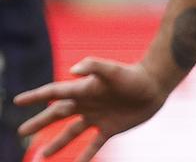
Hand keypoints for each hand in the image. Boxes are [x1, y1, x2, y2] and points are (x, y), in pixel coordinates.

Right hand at [14, 58, 167, 161]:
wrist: (155, 85)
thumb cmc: (133, 75)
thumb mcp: (113, 70)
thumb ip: (94, 66)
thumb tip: (73, 70)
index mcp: (83, 89)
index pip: (54, 93)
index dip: (36, 96)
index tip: (18, 101)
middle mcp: (87, 103)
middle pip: (57, 114)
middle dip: (39, 122)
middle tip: (21, 131)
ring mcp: (97, 117)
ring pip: (71, 133)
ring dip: (56, 143)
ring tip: (42, 155)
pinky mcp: (110, 128)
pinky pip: (93, 145)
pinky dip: (83, 156)